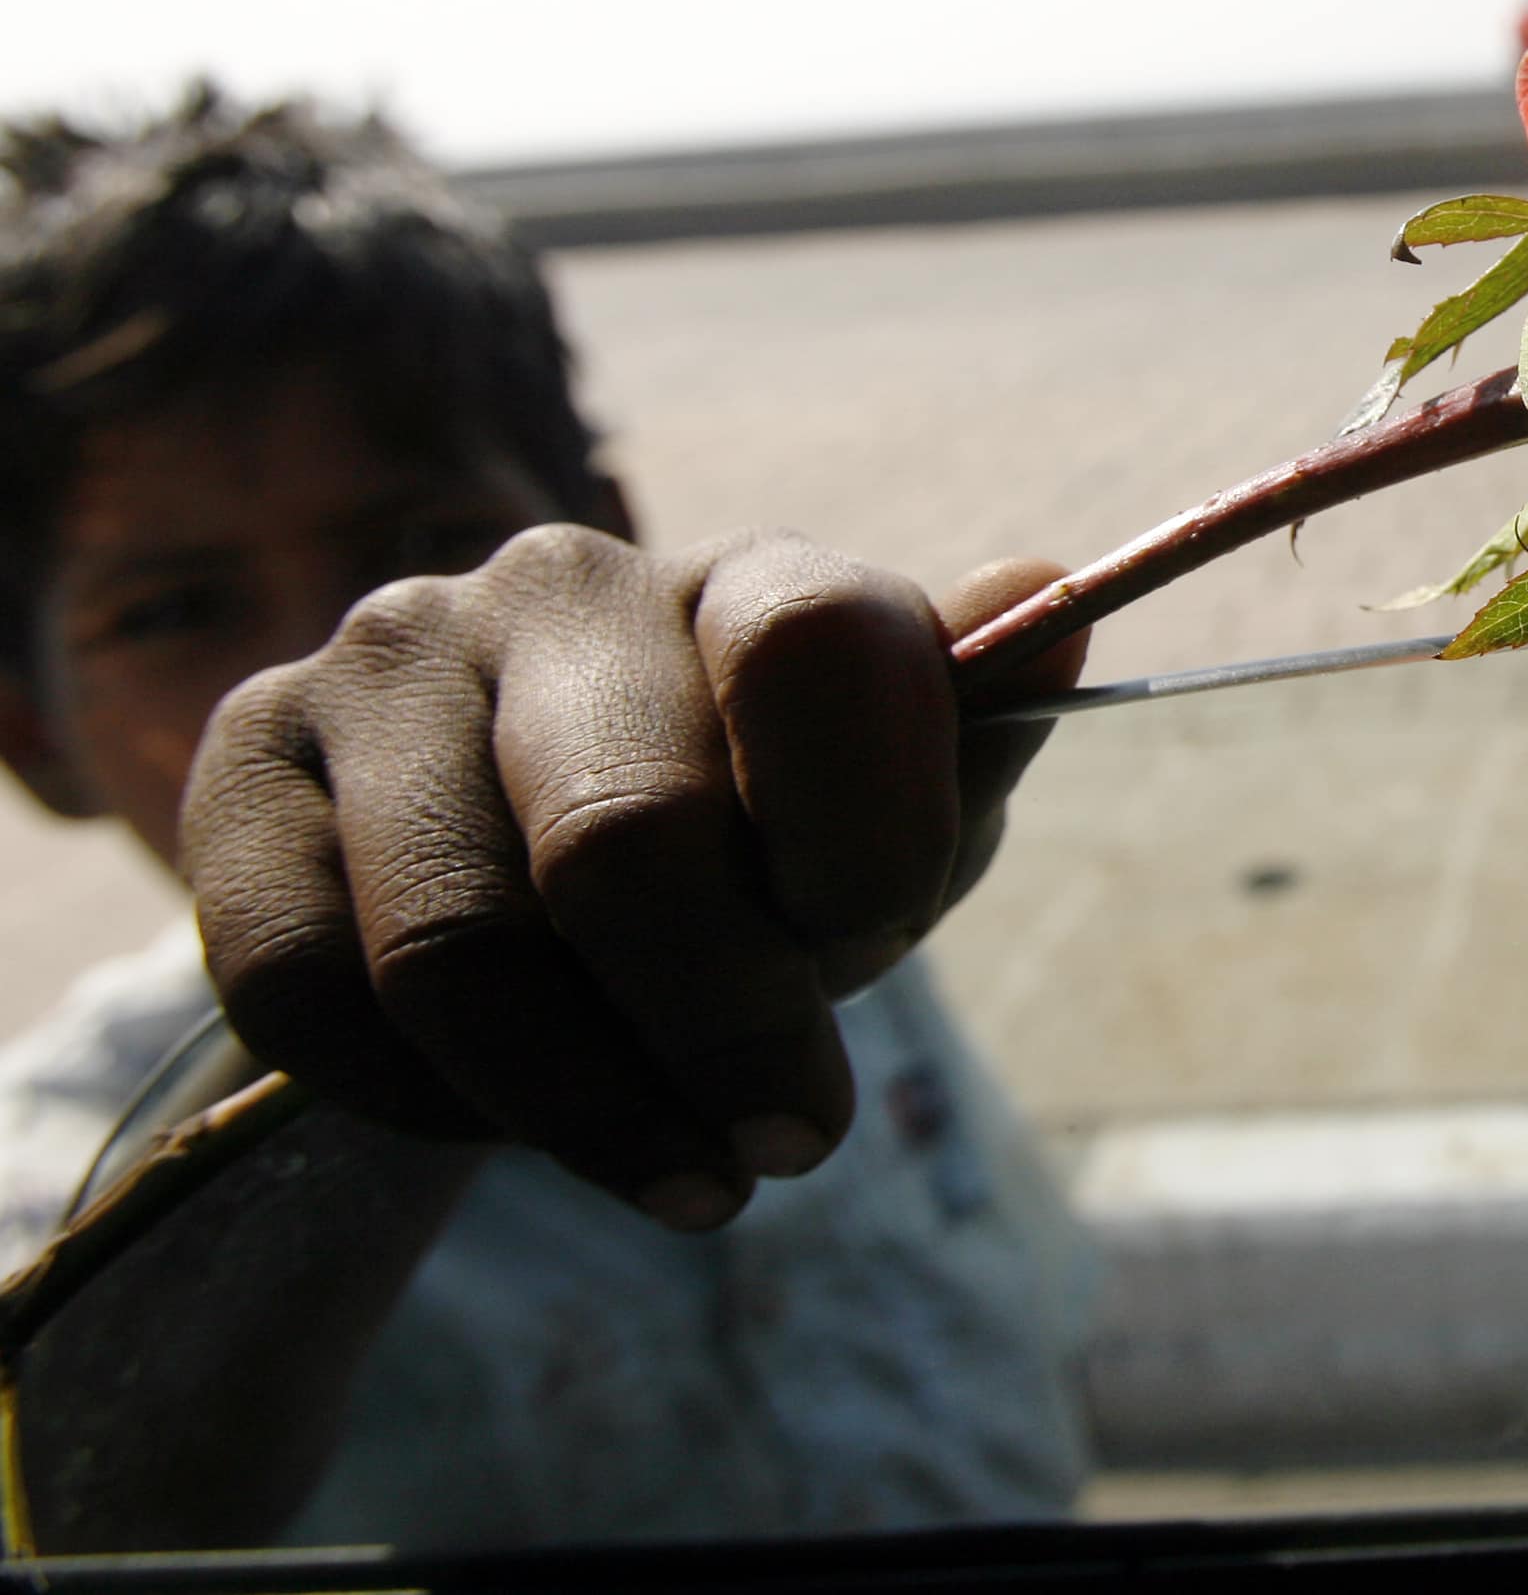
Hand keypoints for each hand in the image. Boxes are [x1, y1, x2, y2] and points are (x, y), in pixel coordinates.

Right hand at [178, 527, 1084, 1230]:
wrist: (549, 908)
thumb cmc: (769, 858)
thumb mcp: (900, 822)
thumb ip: (974, 737)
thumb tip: (1056, 598)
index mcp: (747, 578)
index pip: (818, 650)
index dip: (858, 840)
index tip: (872, 955)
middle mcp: (558, 580)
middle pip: (626, 837)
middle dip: (725, 1030)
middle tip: (790, 1148)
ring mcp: (385, 660)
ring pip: (457, 942)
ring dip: (586, 1104)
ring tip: (682, 1177)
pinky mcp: (242, 767)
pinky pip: (306, 986)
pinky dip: (423, 1100)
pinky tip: (508, 1121)